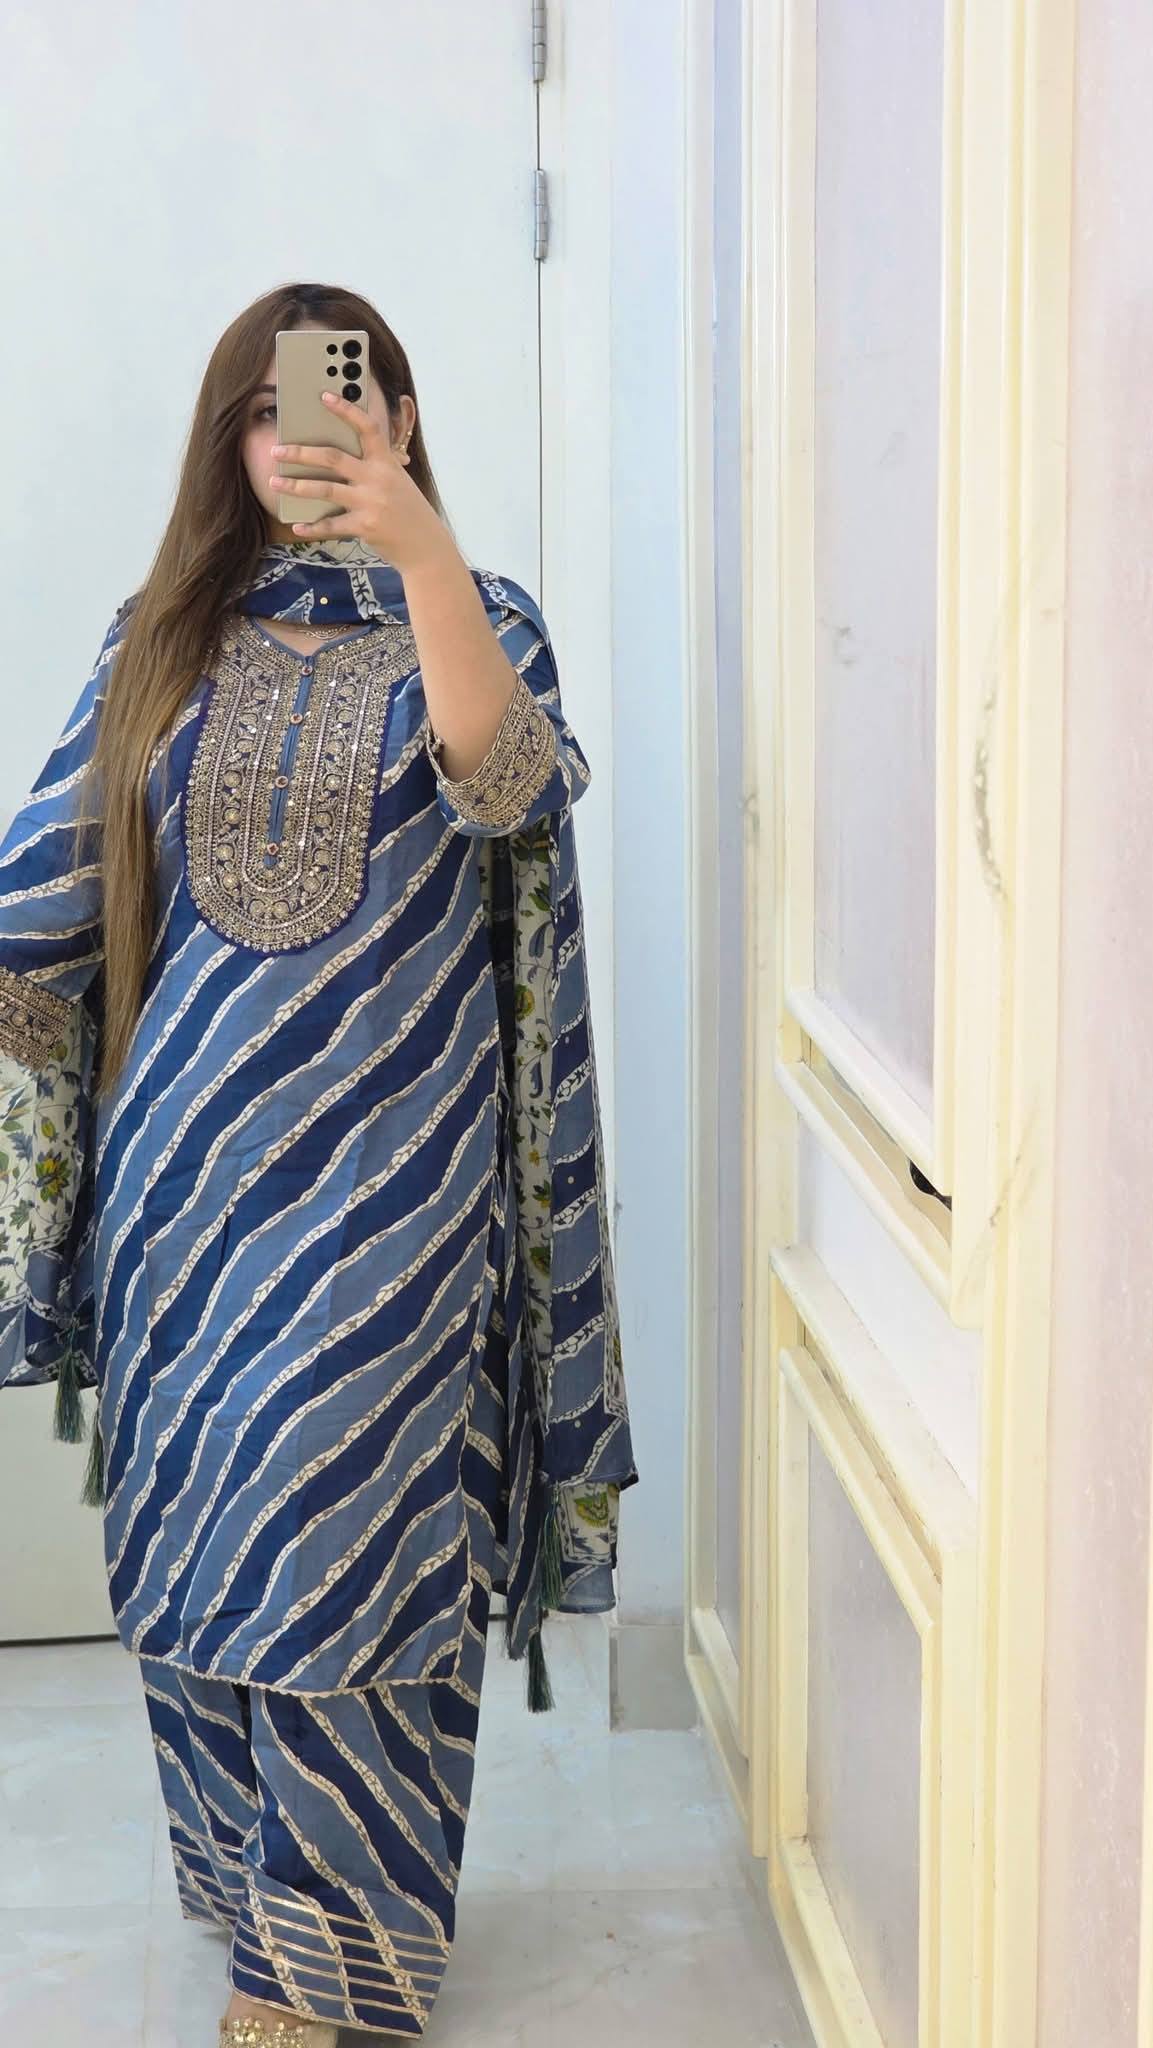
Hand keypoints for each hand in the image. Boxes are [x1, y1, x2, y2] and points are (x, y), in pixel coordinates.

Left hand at [269, 391, 448, 571]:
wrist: (426, 546)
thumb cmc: (407, 511)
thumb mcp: (397, 481)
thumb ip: (374, 467)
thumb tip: (339, 458)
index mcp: (386, 462)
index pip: (367, 428)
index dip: (346, 410)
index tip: (324, 396)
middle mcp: (378, 478)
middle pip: (332, 458)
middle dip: (300, 453)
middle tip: (276, 449)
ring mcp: (371, 502)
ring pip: (325, 489)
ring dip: (296, 487)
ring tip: (274, 483)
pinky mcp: (365, 526)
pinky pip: (331, 525)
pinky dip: (312, 527)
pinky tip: (297, 526)